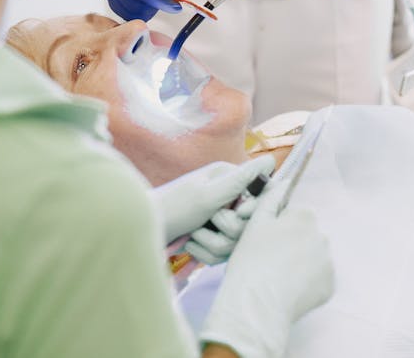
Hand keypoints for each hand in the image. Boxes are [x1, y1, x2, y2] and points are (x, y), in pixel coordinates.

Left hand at [154, 155, 274, 250]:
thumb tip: (272, 159)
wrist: (142, 232)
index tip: (237, 212)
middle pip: (248, 224)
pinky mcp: (210, 237)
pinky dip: (205, 253)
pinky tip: (190, 246)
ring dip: (212, 244)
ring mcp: (218, 217)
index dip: (252, 210)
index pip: (262, 196)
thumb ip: (241, 180)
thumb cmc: (174, 208)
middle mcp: (226, 195)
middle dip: (227, 230)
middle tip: (208, 221)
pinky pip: (221, 254)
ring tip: (194, 234)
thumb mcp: (209, 194)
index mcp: (229, 177)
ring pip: (235, 242)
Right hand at [200, 182, 334, 357]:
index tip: (266, 243)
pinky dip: (308, 283)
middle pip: (306, 236)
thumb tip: (286, 181)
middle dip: (293, 245)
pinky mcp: (330, 286)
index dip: (278, 229)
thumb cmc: (251, 260)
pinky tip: (290, 289)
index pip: (295, 216)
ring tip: (279, 277)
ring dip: (302, 263)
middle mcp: (322, 235)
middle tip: (271, 261)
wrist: (256, 305)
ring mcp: (329, 262)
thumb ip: (273, 197)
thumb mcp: (256, 222)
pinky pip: (319, 279)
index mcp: (305, 216)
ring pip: (313, 257)